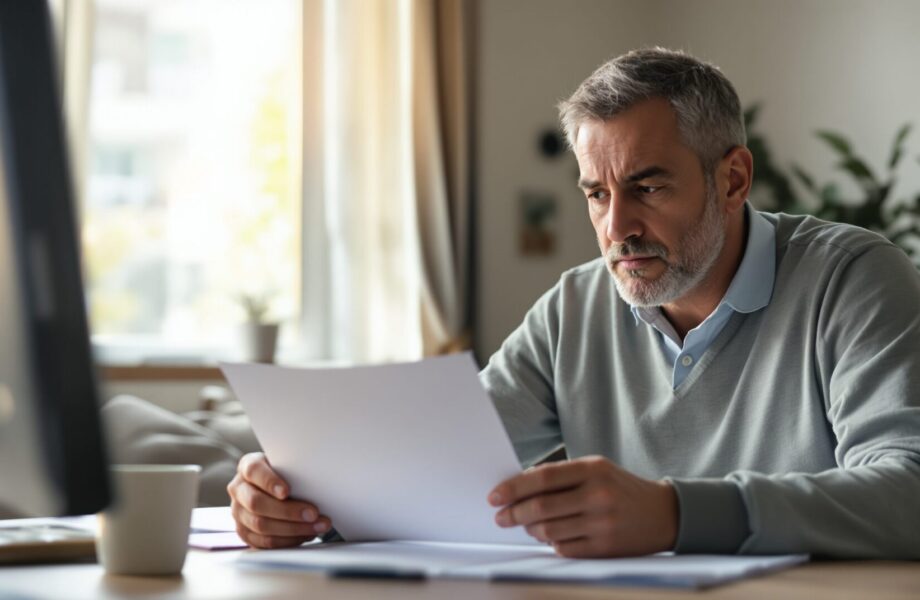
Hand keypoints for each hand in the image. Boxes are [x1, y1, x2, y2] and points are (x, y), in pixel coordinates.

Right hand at [227, 452, 332, 548]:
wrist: (274, 487)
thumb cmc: (285, 473)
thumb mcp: (288, 465)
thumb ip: (294, 470)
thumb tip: (317, 480)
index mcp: (247, 466)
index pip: (254, 471)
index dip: (269, 481)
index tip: (287, 491)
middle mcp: (239, 489)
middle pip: (257, 503)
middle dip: (288, 511)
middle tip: (313, 513)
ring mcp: (239, 512)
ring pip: (261, 525)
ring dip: (293, 529)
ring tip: (317, 526)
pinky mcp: (244, 532)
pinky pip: (264, 542)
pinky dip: (288, 540)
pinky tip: (306, 534)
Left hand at [488, 456, 677, 557]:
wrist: (664, 514)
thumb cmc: (621, 488)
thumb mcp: (597, 469)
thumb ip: (562, 476)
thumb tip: (519, 485)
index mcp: (593, 469)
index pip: (542, 478)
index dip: (513, 488)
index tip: (495, 496)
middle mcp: (597, 495)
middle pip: (541, 507)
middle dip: (514, 513)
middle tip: (501, 517)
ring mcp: (602, 523)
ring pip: (549, 530)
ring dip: (530, 530)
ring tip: (526, 526)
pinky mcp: (605, 547)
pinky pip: (564, 548)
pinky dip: (550, 543)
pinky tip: (549, 537)